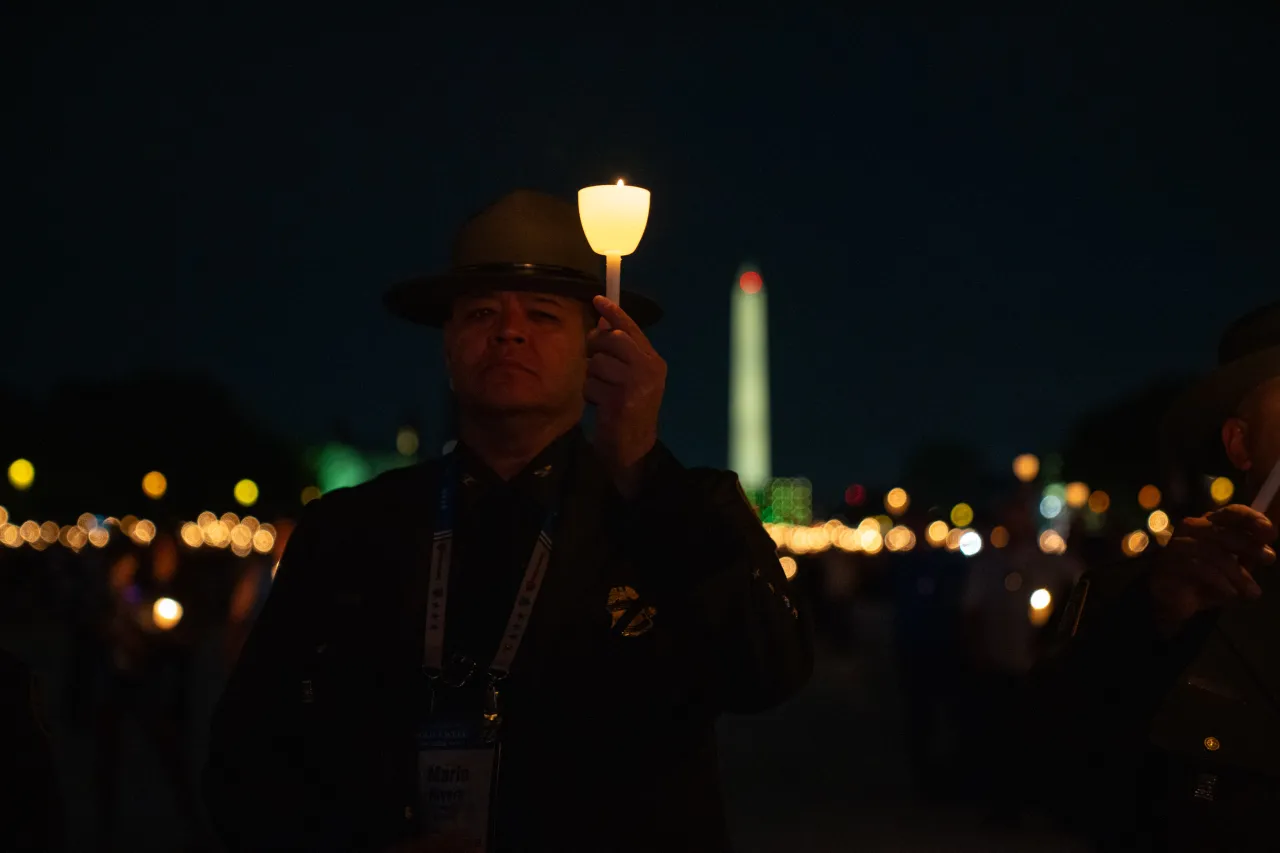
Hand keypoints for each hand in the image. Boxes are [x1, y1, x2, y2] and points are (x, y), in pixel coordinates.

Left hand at [586, 295, 666, 495]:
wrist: (634, 448)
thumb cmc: (629, 410)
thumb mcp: (630, 377)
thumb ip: (620, 352)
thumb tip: (602, 323)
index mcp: (653, 361)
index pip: (631, 329)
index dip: (614, 313)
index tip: (597, 299)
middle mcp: (649, 369)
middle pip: (612, 339)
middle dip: (596, 348)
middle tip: (595, 362)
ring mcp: (635, 384)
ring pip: (597, 363)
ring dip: (592, 378)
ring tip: (603, 394)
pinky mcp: (620, 400)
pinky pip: (590, 384)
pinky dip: (590, 395)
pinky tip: (601, 407)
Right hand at [1149, 505, 1276, 634]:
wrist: (1175, 602)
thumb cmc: (1208, 581)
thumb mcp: (1235, 566)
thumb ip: (1248, 554)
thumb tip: (1267, 546)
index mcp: (1208, 524)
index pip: (1230, 513)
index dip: (1251, 519)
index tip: (1271, 532)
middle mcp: (1190, 529)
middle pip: (1221, 530)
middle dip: (1249, 544)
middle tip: (1270, 558)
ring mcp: (1177, 545)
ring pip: (1211, 551)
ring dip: (1238, 572)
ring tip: (1253, 591)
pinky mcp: (1168, 563)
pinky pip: (1197, 567)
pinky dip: (1219, 581)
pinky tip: (1230, 593)